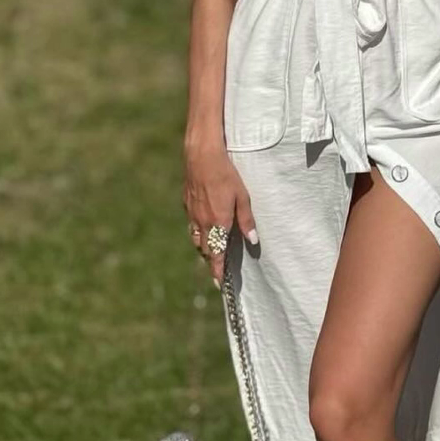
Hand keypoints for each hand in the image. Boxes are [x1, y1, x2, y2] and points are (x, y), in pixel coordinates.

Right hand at [183, 145, 258, 286]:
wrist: (201, 156)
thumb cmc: (226, 174)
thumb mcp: (243, 197)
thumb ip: (247, 220)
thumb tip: (253, 241)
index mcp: (218, 223)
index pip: (216, 254)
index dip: (217, 270)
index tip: (219, 284)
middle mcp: (203, 222)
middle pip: (206, 249)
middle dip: (212, 261)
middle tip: (218, 269)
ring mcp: (192, 214)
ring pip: (196, 238)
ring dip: (204, 247)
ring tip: (211, 252)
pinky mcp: (187, 204)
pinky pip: (191, 224)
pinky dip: (197, 231)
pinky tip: (203, 227)